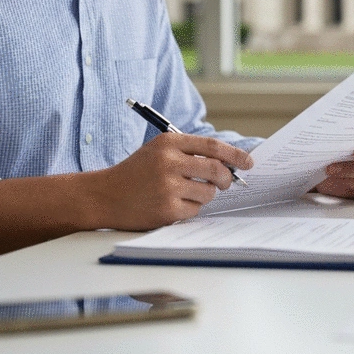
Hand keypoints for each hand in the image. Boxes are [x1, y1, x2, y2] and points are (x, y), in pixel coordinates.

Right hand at [96, 133, 253, 228]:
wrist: (104, 195)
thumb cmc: (136, 172)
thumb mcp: (159, 151)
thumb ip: (190, 152)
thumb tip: (228, 162)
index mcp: (169, 143)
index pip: (213, 146)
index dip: (235, 154)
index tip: (248, 161)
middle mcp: (169, 162)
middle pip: (216, 170)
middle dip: (227, 178)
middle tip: (227, 182)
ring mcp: (167, 187)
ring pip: (208, 192)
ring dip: (205, 194)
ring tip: (185, 193)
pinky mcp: (166, 210)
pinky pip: (195, 210)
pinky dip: (190, 208)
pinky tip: (173, 204)